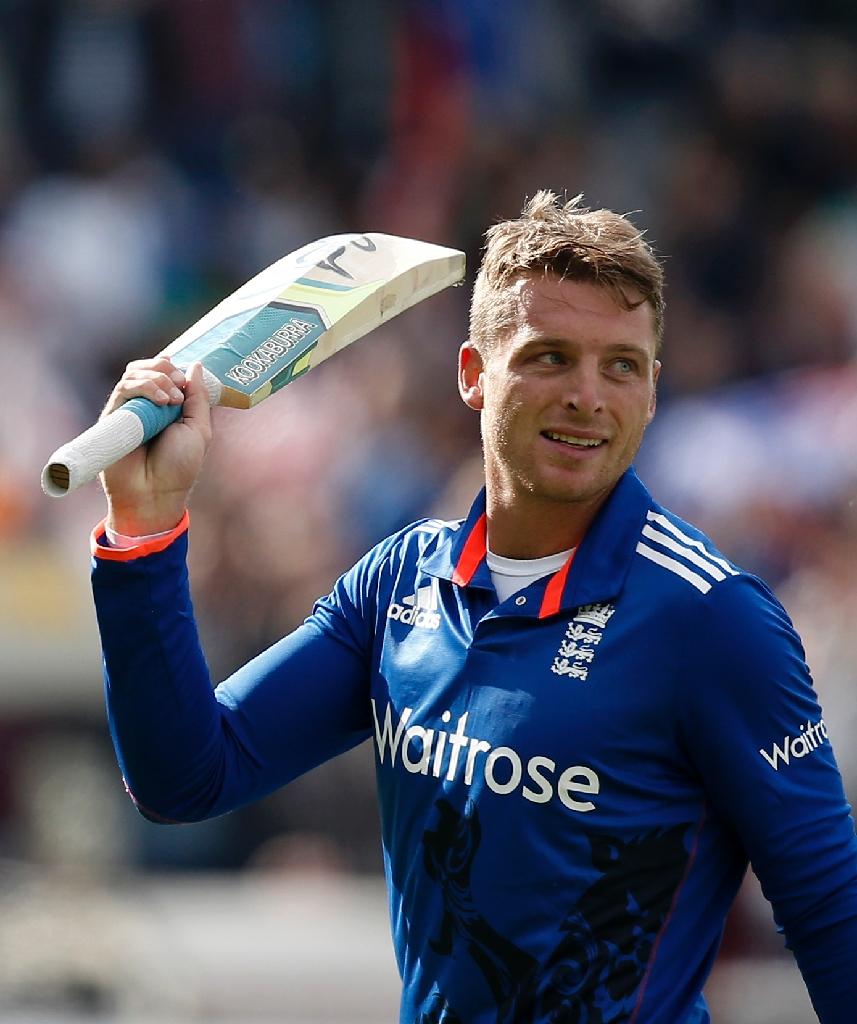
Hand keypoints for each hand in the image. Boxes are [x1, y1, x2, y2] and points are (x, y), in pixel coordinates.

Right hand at [100, 358, 212, 535]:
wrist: (155, 494)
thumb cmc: (179, 467)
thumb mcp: (199, 428)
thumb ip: (198, 397)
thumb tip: (196, 365)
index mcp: (167, 405)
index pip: (164, 370)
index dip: (174, 367)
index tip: (187, 381)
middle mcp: (146, 405)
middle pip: (146, 366)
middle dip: (165, 367)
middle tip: (179, 387)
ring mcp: (128, 410)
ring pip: (133, 373)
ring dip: (157, 378)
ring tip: (172, 400)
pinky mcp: (113, 417)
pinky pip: (123, 389)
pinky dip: (145, 387)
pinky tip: (161, 402)